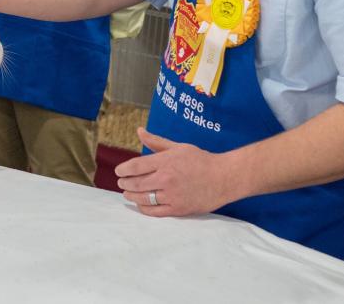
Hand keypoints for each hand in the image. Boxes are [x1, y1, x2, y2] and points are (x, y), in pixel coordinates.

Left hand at [115, 128, 236, 216]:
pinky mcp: (179, 209)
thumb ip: (156, 142)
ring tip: (127, 193)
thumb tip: (139, 131)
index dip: (123, 170)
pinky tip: (140, 204)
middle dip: (124, 184)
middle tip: (121, 183)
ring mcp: (172, 195)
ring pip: (143, 198)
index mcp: (165, 161)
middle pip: (136, 184)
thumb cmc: (201, 160)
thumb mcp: (177, 146)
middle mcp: (166, 179)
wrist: (224, 178)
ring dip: (131, 196)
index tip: (119, 172)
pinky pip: (155, 212)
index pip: (135, 167)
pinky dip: (144, 208)